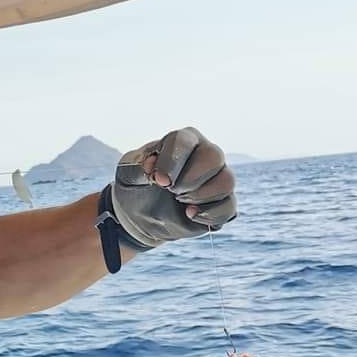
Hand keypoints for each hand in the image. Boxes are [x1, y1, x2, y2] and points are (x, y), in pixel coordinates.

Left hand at [108, 128, 235, 249]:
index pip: (184, 141)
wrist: (139, 214)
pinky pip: (229, 207)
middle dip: (189, 179)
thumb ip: (136, 167)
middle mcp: (205, 154)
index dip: (171, 162)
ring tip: (180, 202)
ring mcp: (216, 178)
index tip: (158, 181)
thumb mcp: (127, 174)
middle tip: (171, 191)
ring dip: (200, 196)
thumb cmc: (135, 185)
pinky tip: (190, 215)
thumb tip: (151, 166)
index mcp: (181, 141)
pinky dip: (210, 215)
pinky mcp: (220, 203)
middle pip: (214, 157)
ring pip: (226, 181)